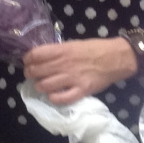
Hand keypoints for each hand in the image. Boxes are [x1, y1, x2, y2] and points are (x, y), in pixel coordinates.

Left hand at [23, 37, 137, 104]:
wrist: (115, 58)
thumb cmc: (94, 49)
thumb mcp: (74, 44)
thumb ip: (58, 51)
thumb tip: (42, 57)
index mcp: (62, 50)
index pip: (35, 55)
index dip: (28, 59)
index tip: (27, 62)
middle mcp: (64, 64)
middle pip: (36, 71)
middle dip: (30, 74)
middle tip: (32, 75)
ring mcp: (72, 78)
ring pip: (45, 86)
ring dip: (40, 87)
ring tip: (42, 86)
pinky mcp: (81, 90)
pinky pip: (62, 98)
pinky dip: (54, 98)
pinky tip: (54, 95)